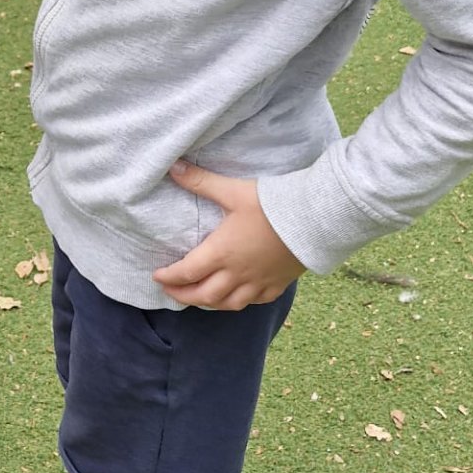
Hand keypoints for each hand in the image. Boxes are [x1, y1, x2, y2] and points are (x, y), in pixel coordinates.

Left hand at [152, 162, 302, 310]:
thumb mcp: (233, 191)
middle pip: (203, 295)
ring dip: (208, 303)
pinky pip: (254, 302)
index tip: (157, 276)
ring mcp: (258, 283)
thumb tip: (174, 168)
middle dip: (182, 295)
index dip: (169, 277)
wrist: (315, 219)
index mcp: (221, 253)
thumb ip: (202, 182)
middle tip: (170, 291)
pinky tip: (236, 297)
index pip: (186, 272)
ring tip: (198, 298)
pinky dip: (239, 302)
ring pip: (227, 304)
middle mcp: (237, 274)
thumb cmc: (273, 205)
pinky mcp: (277, 285)